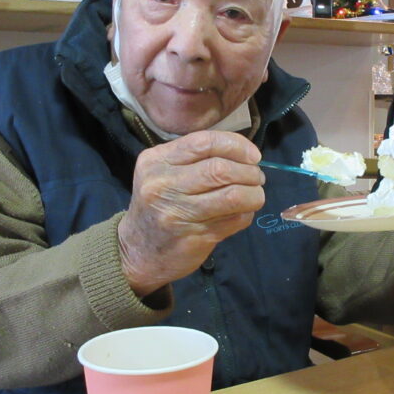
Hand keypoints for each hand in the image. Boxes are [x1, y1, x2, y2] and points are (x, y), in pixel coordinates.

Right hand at [118, 131, 264, 294]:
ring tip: (256, 194)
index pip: (204, 142)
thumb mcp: (162, 174)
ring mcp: (176, 214)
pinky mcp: (193, 238)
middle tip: (257, 177)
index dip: (236, 145)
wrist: (137, 251)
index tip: (253, 155)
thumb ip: (195, 159)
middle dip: (249, 172)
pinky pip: (233, 220)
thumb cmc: (158, 205)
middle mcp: (163, 185)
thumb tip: (244, 153)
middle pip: (220, 169)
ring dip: (254, 194)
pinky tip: (243, 212)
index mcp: (156, 161)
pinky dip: (246, 213)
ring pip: (232, 195)